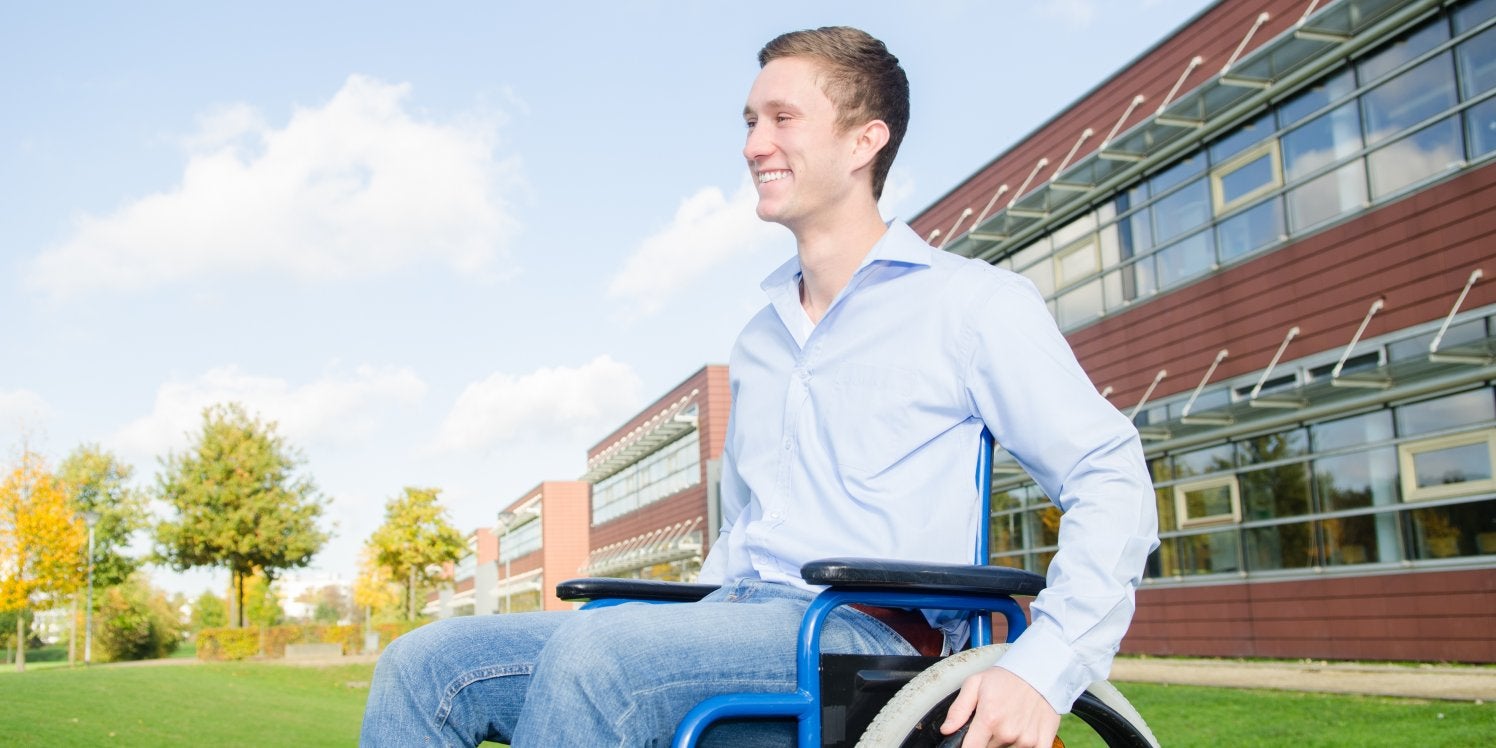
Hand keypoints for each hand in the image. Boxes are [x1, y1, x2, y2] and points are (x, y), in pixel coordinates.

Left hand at [940, 666, 1059, 747]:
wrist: (1040, 671)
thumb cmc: (1006, 677)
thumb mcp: (975, 684)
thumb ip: (958, 709)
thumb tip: (946, 729)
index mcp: (989, 719)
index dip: (968, 746)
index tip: (970, 740)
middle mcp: (1007, 732)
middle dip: (987, 738)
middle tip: (994, 721)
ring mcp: (1026, 739)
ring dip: (1006, 741)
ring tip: (1010, 721)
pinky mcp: (1041, 742)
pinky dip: (1023, 745)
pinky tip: (1023, 731)